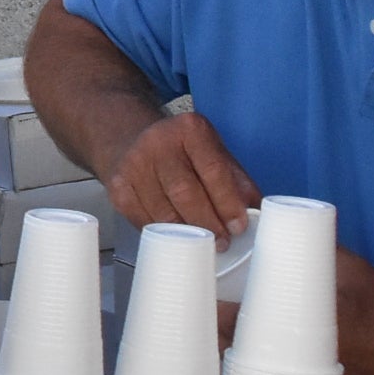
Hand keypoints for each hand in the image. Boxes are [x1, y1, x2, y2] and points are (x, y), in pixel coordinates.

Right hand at [97, 110, 259, 239]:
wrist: (129, 139)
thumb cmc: (179, 151)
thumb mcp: (212, 151)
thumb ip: (235, 179)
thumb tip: (255, 211)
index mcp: (189, 129)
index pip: (212, 170)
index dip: (228, 202)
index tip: (239, 226)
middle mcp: (157, 143)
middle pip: (186, 193)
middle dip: (208, 223)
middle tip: (223, 242)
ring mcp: (133, 166)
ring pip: (164, 211)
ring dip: (187, 235)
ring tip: (203, 245)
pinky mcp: (118, 188)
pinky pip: (144, 220)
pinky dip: (164, 234)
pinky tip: (176, 239)